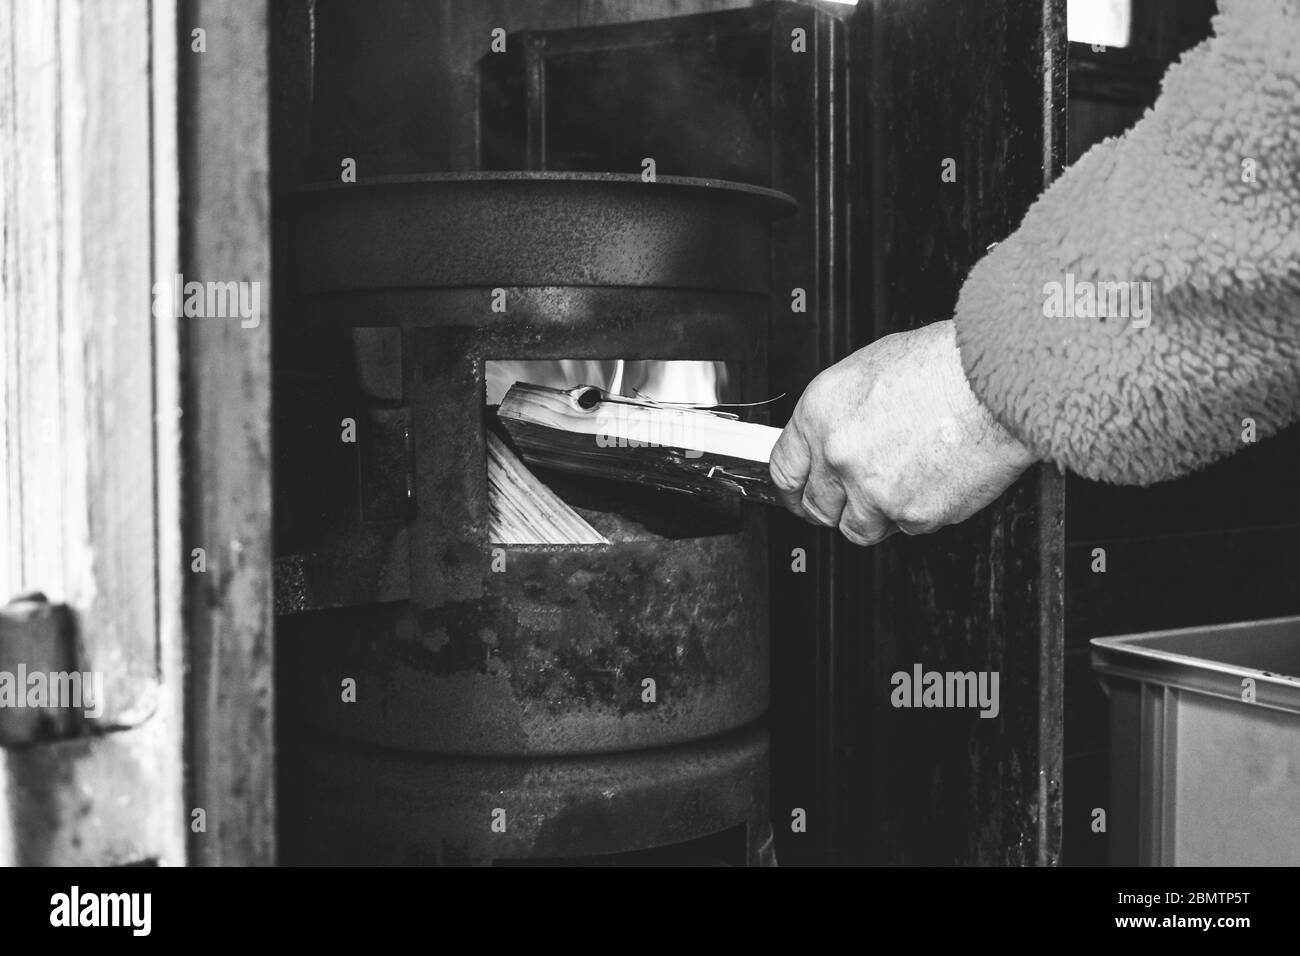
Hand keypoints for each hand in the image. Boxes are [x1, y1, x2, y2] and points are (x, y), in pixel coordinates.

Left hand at [768, 320, 1035, 544]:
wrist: (995, 381)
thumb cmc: (943, 365)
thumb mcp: (868, 372)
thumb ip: (840, 417)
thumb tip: (829, 442)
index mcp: (820, 415)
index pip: (784, 470)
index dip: (792, 488)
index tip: (799, 495)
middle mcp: (840, 455)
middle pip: (818, 507)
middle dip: (833, 507)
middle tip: (852, 499)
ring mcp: (875, 490)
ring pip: (860, 527)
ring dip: (876, 514)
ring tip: (903, 483)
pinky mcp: (914, 515)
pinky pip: (906, 528)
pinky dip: (918, 512)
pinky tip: (932, 481)